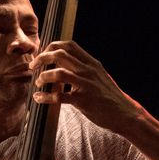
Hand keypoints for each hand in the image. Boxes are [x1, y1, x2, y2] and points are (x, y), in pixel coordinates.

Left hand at [29, 40, 158, 159]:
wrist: (125, 114)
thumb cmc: (109, 97)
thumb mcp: (99, 77)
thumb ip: (84, 69)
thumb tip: (65, 65)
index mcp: (91, 63)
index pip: (69, 45)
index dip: (51, 46)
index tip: (42, 54)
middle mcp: (88, 70)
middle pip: (60, 54)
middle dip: (42, 58)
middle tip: (33, 67)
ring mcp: (86, 85)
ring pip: (58, 73)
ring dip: (43, 76)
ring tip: (38, 83)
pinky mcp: (84, 101)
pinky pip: (60, 96)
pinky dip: (45, 97)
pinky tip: (39, 98)